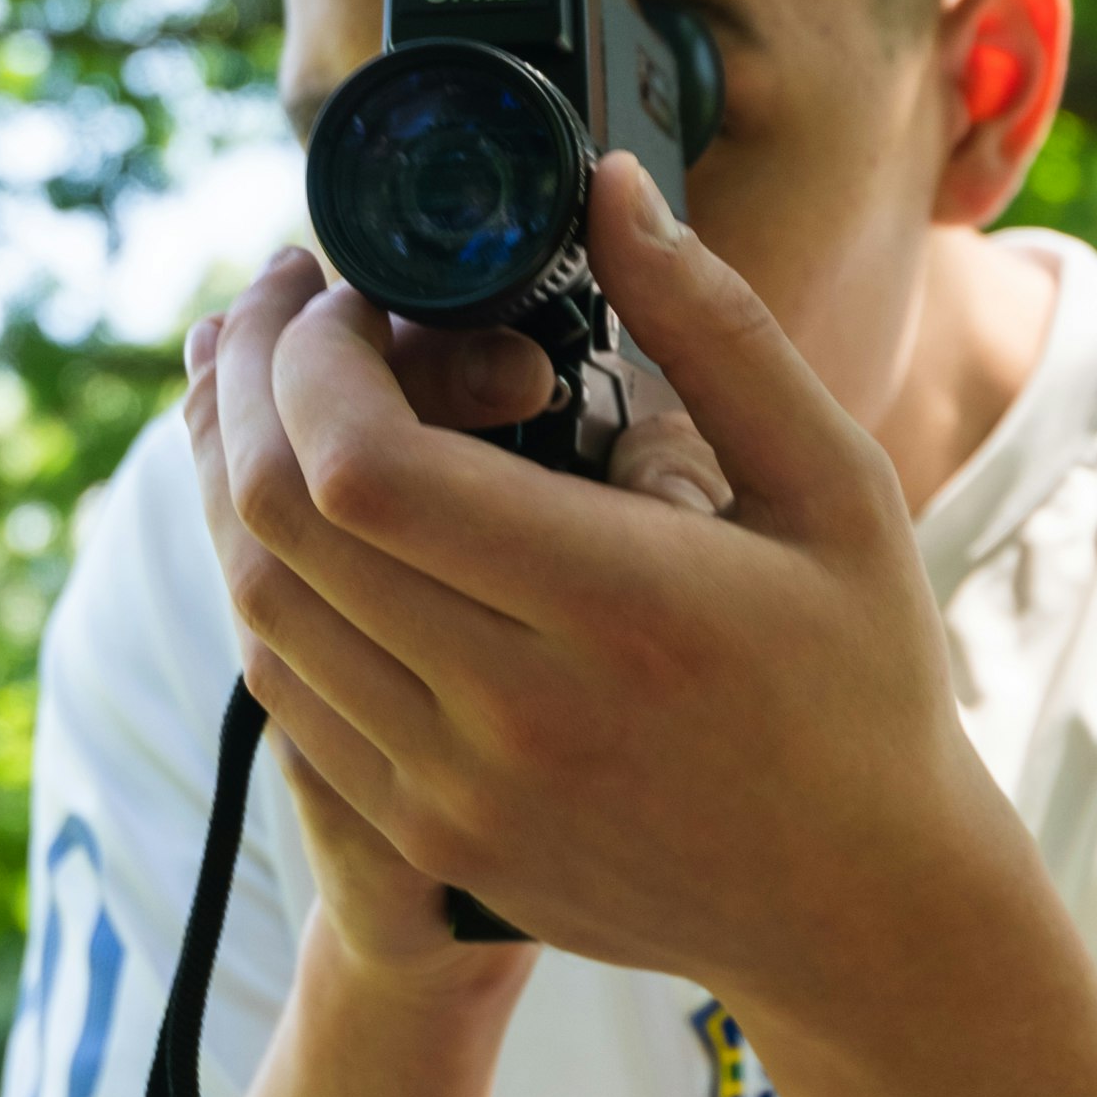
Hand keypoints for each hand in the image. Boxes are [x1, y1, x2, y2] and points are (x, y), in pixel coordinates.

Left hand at [194, 160, 1012, 1008]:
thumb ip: (715, 328)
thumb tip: (608, 188)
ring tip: (266, 391)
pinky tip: (304, 520)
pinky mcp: (434, 846)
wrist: (862, 908)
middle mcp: (516, 716)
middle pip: (278, 534)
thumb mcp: (834, 484)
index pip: (362, 470)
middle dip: (244, 391)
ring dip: (233, 487)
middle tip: (275, 310)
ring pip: (261, 618)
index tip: (338, 293)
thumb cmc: (863, 675)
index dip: (308, 360)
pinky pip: (291, 703)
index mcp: (618, 607)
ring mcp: (459, 796)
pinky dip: (271, 591)